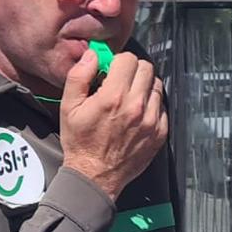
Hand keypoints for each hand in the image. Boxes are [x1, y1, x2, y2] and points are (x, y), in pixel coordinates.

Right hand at [60, 50, 168, 201]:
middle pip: (146, 68)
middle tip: (121, 82)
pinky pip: (162, 106)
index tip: (112, 70)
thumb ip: (80, 76)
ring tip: (129, 98)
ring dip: (144, 86)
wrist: (94, 177)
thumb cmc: (80, 142)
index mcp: (114, 97)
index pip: (129, 59)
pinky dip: (151, 105)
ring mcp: (151, 120)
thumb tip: (93, 55)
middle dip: (133, 70)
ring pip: (156, 85)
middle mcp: (136, 106)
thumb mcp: (69, 107)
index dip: (118, 61)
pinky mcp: (160, 132)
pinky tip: (137, 113)